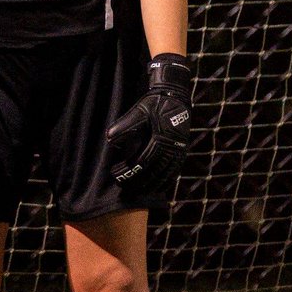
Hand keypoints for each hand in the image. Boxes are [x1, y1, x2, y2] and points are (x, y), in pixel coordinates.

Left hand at [106, 53, 191, 192]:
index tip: (115, 175)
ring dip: (151, 185)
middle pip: (154, 171)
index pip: (143, 161)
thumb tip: (109, 139)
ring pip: (165, 175)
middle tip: (124, 188)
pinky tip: (156, 188)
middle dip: (138, 182)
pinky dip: (165, 182)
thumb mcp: (138, 111)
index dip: (129, 171)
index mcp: (161, 138)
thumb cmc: (154, 105)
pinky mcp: (182, 153)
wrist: (176, 98)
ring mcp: (179, 151)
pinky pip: (174, 172)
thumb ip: (124, 125)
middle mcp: (172, 147)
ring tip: (137, 192)